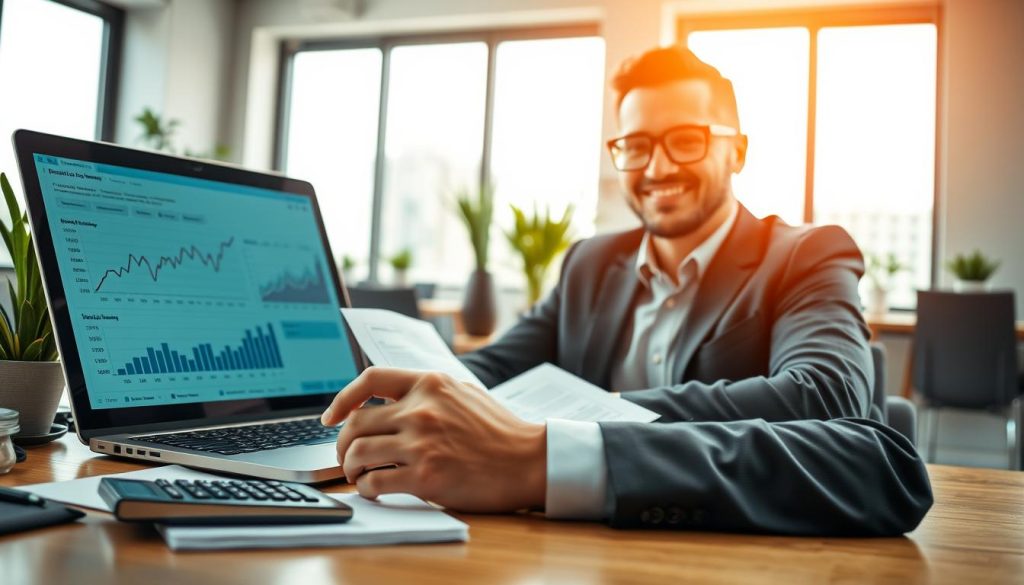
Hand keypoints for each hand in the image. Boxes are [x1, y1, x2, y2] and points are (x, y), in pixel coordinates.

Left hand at [321, 367, 546, 512]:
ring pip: (358, 453)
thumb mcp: (463, 393)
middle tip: (347, 457)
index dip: (342, 398)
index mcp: (431, 383)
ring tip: (359, 476)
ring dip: (351, 468)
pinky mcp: (424, 476)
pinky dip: (367, 489)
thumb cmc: (500, 432)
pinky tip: (375, 491)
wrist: (529, 460)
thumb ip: (427, 393)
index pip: (370, 379)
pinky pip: (375, 482)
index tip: (331, 417)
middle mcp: (422, 409)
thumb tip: (387, 402)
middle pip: (356, 423)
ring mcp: (421, 442)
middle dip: (342, 444)